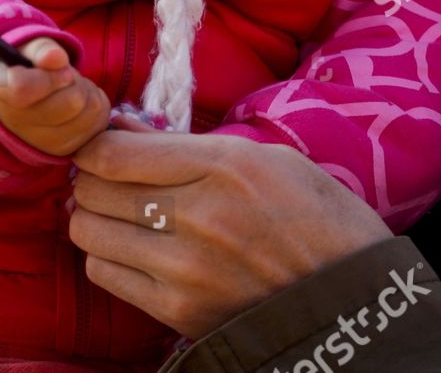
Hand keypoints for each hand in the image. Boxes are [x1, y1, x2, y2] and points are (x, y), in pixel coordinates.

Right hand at [0, 38, 110, 155]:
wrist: (22, 101)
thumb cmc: (27, 68)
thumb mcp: (29, 50)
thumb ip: (41, 50)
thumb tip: (57, 57)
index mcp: (2, 92)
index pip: (25, 88)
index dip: (51, 75)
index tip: (60, 63)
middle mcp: (18, 124)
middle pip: (70, 103)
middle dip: (75, 80)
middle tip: (66, 74)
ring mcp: (43, 143)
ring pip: (89, 112)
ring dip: (87, 92)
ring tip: (71, 87)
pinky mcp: (65, 150)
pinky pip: (98, 124)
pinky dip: (95, 107)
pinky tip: (80, 103)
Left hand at [70, 125, 391, 339]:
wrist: (351, 301)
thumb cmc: (315, 216)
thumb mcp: (264, 156)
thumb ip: (187, 143)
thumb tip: (122, 128)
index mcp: (222, 165)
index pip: (113, 152)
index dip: (93, 143)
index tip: (101, 141)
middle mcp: (196, 216)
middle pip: (93, 190)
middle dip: (88, 176)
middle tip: (106, 172)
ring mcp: (184, 269)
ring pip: (90, 232)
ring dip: (92, 215)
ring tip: (115, 208)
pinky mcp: (179, 312)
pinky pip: (107, 276)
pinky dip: (106, 256)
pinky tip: (130, 246)